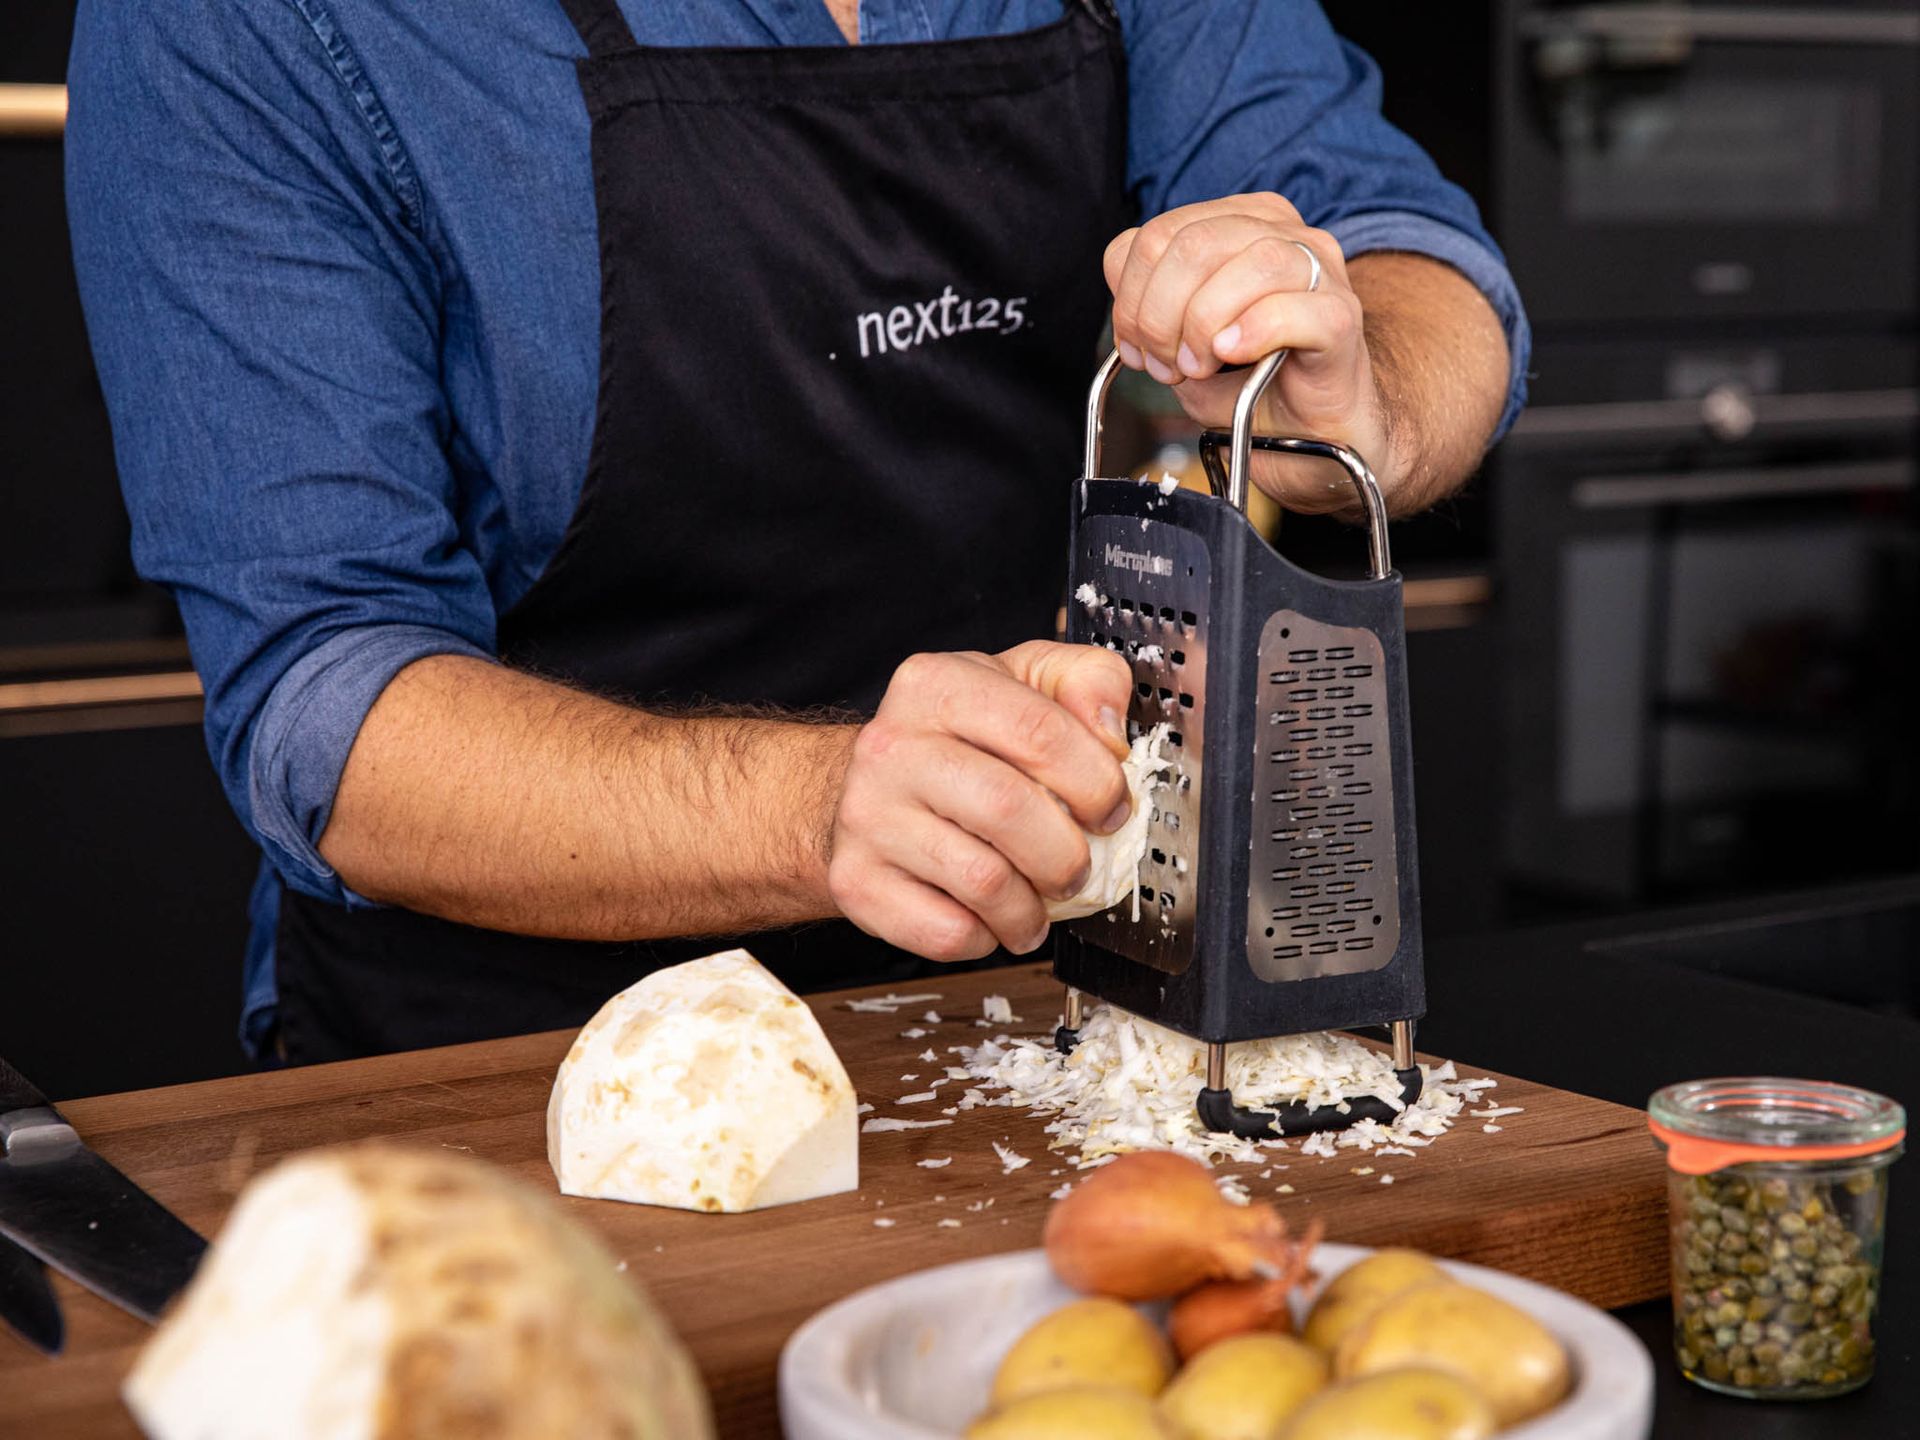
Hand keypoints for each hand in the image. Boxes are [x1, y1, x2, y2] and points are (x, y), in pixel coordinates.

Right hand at [828, 642, 1133, 961]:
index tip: (1112, 811)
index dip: (1097, 782)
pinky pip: (946, 931)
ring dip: (1031, 909)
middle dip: (1066, 855)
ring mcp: (866, 816)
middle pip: (1009, 810)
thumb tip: (1111, 735)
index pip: (1040, 732)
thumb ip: (1084, 682)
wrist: (861, 788)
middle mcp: (891, 746)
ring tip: (1036, 902)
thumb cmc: (957, 740)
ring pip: (983, 881)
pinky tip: (987, 917)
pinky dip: (985, 937)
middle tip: (1076, 870)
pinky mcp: (856, 882)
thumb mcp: (1023, 682)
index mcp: (937, 686)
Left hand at [1104, 193, 1392, 512]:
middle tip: (1165, 365)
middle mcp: (1282, 233)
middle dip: (1160, 315)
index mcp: (1238, 224)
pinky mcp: (1340, 317)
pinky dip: (1250, 332)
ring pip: (1250, 264)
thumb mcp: (1181, 342)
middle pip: (1194, 244)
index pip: (1158, 234)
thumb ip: (1150, 311)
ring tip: (1198, 367)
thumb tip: (1130, 310)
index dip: (1130, 296)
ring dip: (1202, 325)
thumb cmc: (1250, 381)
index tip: (1136, 348)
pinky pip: (1291, 309)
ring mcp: (1319, 270)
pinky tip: (1233, 354)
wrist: (1311, 433)